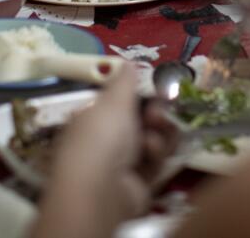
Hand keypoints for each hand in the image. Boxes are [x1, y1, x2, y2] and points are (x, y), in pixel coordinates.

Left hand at [30, 66, 178, 237]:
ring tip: (153, 136)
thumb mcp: (114, 99)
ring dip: (157, 135)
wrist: (100, 189)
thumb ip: (125, 80)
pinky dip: (155, 156)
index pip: (119, 103)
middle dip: (154, 114)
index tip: (157, 87)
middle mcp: (104, 141)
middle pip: (139, 122)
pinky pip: (154, 163)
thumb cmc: (102, 135)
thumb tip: (128, 61)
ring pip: (151, 142)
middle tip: (158, 112)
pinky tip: (151, 153)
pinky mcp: (137, 184)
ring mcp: (120, 164)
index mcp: (91, 117)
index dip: (140, 95)